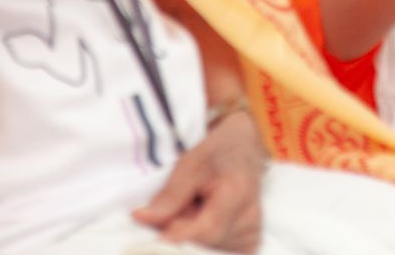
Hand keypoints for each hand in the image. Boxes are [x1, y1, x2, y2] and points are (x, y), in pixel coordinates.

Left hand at [131, 109, 264, 252]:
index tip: (155, 236)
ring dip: (191, 236)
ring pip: (208, 250)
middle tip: (177, 209)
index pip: (207, 230)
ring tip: (193, 210)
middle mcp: (250, 221)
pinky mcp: (249, 245)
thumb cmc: (217, 153)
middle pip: (204, 244)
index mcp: (237, 194)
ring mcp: (252, 235)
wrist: (246, 150)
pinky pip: (218, 252)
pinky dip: (203, 242)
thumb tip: (142, 218)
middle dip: (181, 232)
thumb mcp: (190, 163)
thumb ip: (169, 195)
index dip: (177, 237)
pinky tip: (203, 222)